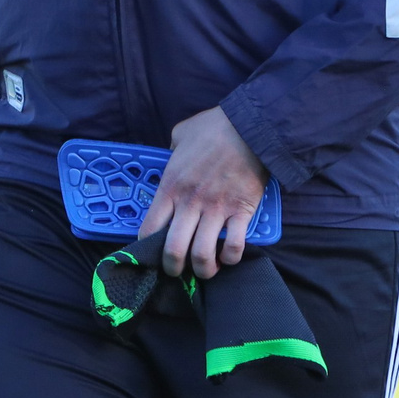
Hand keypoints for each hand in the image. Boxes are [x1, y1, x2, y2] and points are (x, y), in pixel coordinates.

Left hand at [137, 107, 267, 278]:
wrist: (250, 125)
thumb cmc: (213, 127)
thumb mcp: (180, 135)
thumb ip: (171, 151)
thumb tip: (172, 155)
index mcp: (170, 186)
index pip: (149, 228)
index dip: (147, 247)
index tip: (153, 251)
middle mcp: (190, 203)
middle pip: (174, 250)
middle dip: (173, 268)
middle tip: (178, 271)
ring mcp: (217, 209)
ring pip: (203, 255)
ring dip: (204, 269)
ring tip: (206, 270)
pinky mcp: (242, 212)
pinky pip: (235, 246)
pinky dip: (232, 258)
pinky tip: (230, 256)